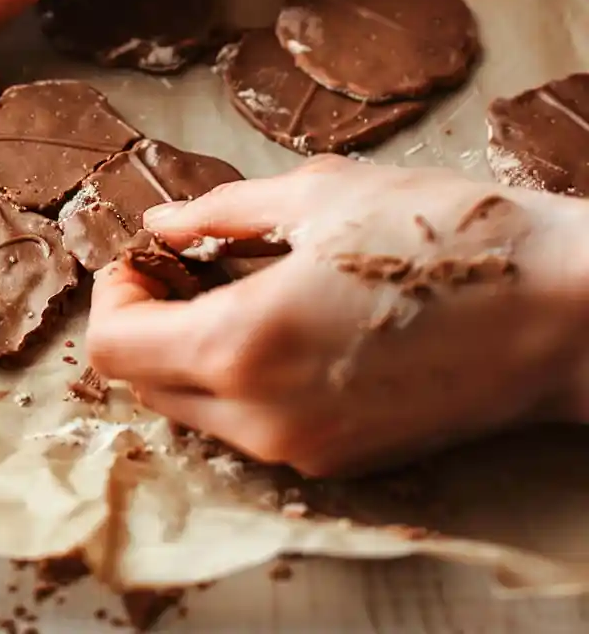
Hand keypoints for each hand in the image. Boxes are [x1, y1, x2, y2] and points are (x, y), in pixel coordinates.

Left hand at [87, 157, 588, 476]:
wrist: (564, 313)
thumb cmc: (447, 237)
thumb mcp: (320, 197)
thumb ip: (219, 214)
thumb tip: (162, 225)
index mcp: (244, 346)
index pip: (115, 347)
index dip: (113, 294)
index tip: (143, 257)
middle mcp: (262, 417)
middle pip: (145, 383)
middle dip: (142, 321)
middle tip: (178, 267)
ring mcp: (301, 449)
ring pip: (192, 408)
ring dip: (185, 350)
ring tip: (229, 288)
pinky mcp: (337, 459)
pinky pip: (248, 425)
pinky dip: (233, 378)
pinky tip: (275, 324)